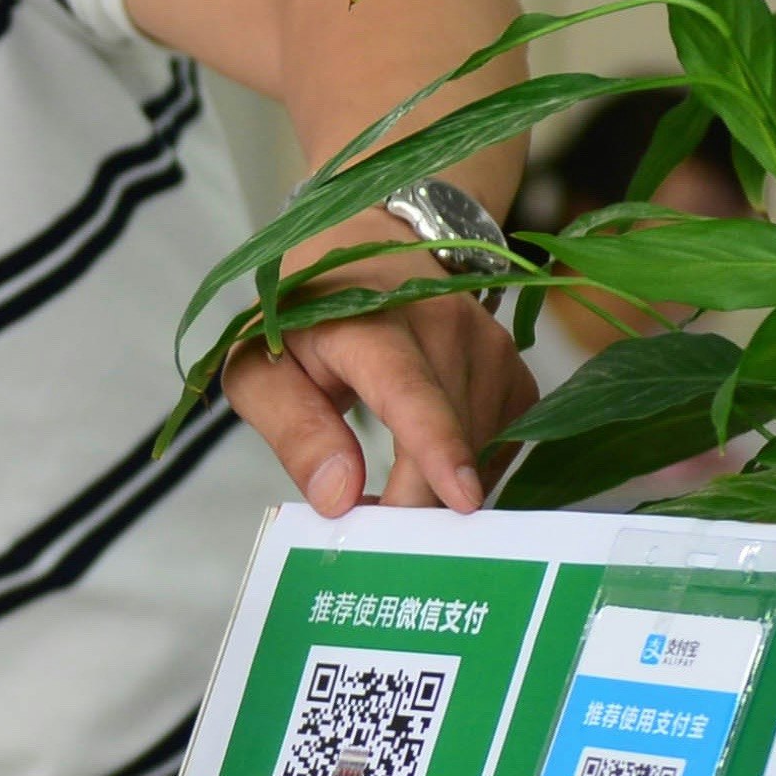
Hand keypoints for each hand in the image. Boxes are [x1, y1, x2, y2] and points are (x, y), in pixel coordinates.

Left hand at [218, 231, 537, 516]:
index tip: (462, 501)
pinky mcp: (514, 371)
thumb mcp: (260, 369)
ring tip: (388, 485)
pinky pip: (500, 446)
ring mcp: (490, 345)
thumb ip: (293, 430)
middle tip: (366, 525)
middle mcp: (443, 324)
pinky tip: (427, 461)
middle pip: (450, 438)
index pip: (409, 386)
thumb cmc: (304, 315)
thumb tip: (339, 498)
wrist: (367, 249)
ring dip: (436, 489)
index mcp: (368, 322)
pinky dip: (466, 471)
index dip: (436, 445)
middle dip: (412, 501)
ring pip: (479, 451)